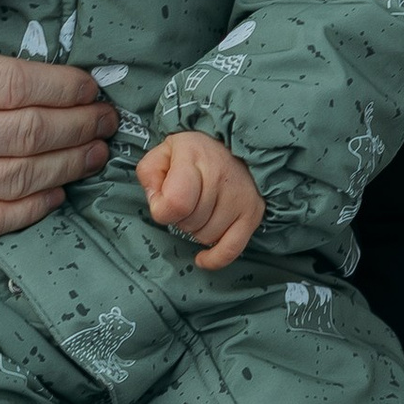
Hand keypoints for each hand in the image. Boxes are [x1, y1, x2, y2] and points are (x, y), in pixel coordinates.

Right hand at [0, 0, 115, 240]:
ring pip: (18, 178)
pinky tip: (56, 192)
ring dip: (67, 166)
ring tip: (93, 152)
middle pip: (26, 133)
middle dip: (79, 126)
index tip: (92, 87)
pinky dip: (31, 208)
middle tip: (107, 121)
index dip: (66, 88)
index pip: (16, 85)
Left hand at [137, 130, 266, 273]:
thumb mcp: (163, 152)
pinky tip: (202, 258)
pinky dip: (215, 258)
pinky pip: (231, 249)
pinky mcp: (253, 213)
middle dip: (180, 217)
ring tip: (201, 208)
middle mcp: (221, 177)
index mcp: (194, 157)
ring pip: (206, 236)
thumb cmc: (194, 154)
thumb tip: (157, 203)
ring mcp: (240, 197)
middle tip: (186, 200)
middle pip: (189, 223)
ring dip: (197, 229)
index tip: (163, 201)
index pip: (175, 203)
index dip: (162, 209)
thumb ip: (149, 174)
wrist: (235, 145)